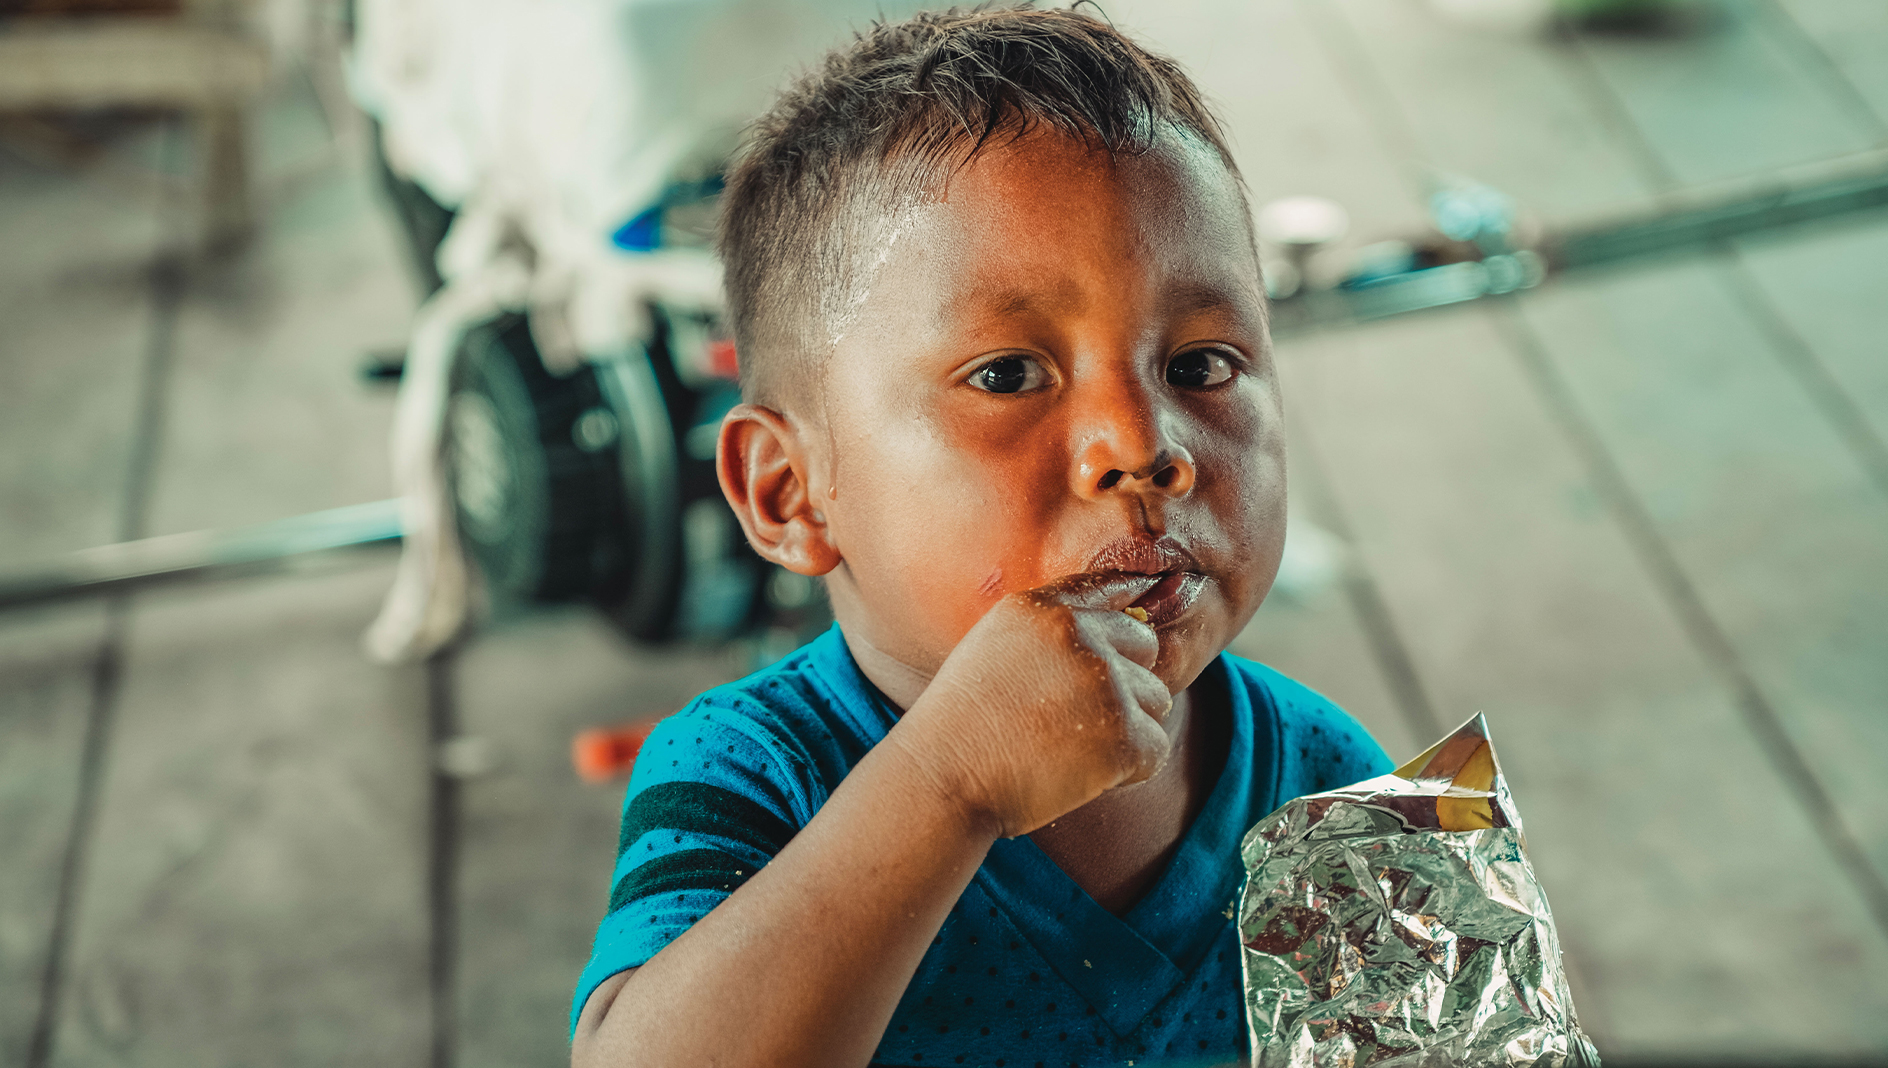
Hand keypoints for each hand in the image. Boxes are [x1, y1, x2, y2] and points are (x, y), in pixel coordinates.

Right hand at [884, 573, 1174, 838]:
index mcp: (1041, 609)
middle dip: (1127, 683)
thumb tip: (1126, 620)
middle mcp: (1077, 635)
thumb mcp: (992, 650)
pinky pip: (1155, 749)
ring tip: (1072, 751)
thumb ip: (1047, 633)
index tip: (1128, 633)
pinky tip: (1082, 776)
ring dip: (1128, 729)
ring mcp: (1104, 683)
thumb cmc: (961, 728)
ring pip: (1156, 701)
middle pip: (1145, 647)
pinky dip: (1129, 771)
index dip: (1119, 621)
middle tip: (1080, 722)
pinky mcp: (1123, 735)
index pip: (1107, 589)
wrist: (943, 782)